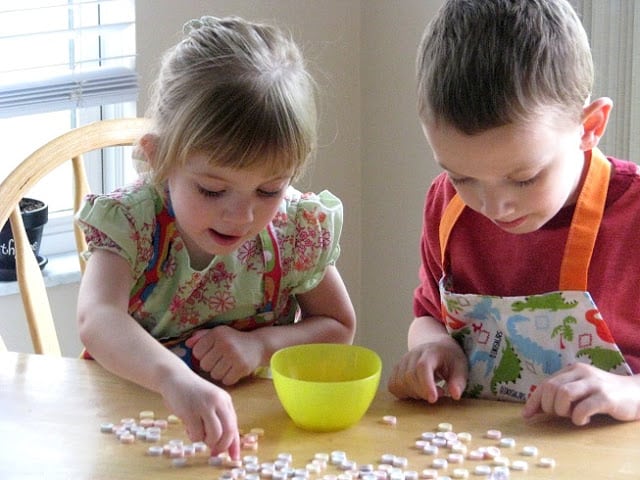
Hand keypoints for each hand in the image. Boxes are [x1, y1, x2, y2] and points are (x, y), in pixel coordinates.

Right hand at [160, 371, 239, 458]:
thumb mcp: (210, 403)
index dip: (234, 444)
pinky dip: (193, 437)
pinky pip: (196, 434)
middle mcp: (218, 402)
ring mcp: (205, 406)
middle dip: (222, 446)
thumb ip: (219, 419)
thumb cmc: (192, 394)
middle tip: (214, 451)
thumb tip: (224, 446)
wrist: (174, 378)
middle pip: (228, 432)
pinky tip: (187, 427)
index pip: (234, 426)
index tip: (233, 457)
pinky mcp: (190, 411)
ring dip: (206, 441)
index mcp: (225, 400)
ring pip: (214, 435)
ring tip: (198, 433)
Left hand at [186, 326, 263, 384]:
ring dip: (219, 372)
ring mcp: (234, 356)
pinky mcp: (242, 367)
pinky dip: (228, 378)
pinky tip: (233, 370)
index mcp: (217, 333)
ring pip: (214, 374)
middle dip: (210, 365)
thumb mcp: (219, 333)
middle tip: (219, 361)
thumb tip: (187, 344)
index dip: (202, 355)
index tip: (210, 353)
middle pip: (204, 365)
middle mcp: (225, 343)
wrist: (258, 345)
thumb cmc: (234, 339)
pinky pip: (226, 380)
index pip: (197, 352)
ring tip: (226, 365)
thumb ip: (202, 337)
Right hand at [388, 336, 467, 402]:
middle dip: (422, 392)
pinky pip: (393, 386)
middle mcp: (412, 355)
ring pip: (399, 383)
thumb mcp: (461, 367)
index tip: (433, 399)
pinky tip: (416, 391)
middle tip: (440, 394)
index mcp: (430, 352)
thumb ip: (458, 381)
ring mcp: (402, 361)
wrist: (437, 346)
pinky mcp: (396, 369)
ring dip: (414, 394)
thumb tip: (455, 395)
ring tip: (428, 390)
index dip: (426, 384)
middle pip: (409, 377)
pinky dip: (403, 393)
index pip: (422, 367)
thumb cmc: (449, 358)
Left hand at [523, 363, 639, 425]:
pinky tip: (584, 421)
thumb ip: (560, 395)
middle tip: (559, 416)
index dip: (533, 401)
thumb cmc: (603, 394)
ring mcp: (594, 384)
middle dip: (549, 406)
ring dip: (562, 410)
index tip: (527, 416)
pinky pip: (583, 408)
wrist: (637, 394)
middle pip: (551, 388)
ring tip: (571, 416)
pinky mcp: (606, 397)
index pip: (545, 384)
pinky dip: (578, 418)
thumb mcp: (580, 390)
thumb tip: (534, 410)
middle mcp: (581, 373)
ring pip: (563, 394)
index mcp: (572, 370)